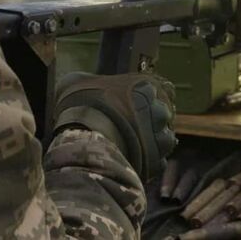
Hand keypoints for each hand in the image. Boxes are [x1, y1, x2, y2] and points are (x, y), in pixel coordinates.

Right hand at [53, 72, 176, 181]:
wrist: (85, 139)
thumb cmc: (80, 106)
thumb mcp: (76, 81)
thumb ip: (87, 79)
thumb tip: (79, 81)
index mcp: (146, 85)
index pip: (162, 88)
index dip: (150, 96)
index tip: (138, 103)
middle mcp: (159, 109)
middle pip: (163, 114)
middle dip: (151, 120)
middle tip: (131, 127)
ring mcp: (160, 136)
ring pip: (164, 137)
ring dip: (153, 141)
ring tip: (132, 145)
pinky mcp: (156, 161)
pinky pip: (159, 160)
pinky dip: (150, 160)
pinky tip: (133, 158)